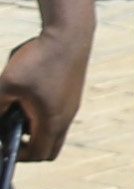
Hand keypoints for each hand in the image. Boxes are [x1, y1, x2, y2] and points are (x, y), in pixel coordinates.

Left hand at [0, 24, 88, 160]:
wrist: (69, 33)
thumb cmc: (39, 58)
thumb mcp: (6, 84)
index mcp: (52, 121)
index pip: (37, 154)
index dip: (16, 155)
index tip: (1, 143)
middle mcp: (66, 117)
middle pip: (49, 149)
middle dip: (28, 148)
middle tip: (9, 134)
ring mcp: (71, 105)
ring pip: (53, 131)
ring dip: (34, 129)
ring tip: (16, 109)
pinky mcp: (71, 94)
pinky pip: (56, 115)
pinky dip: (40, 115)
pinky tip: (28, 94)